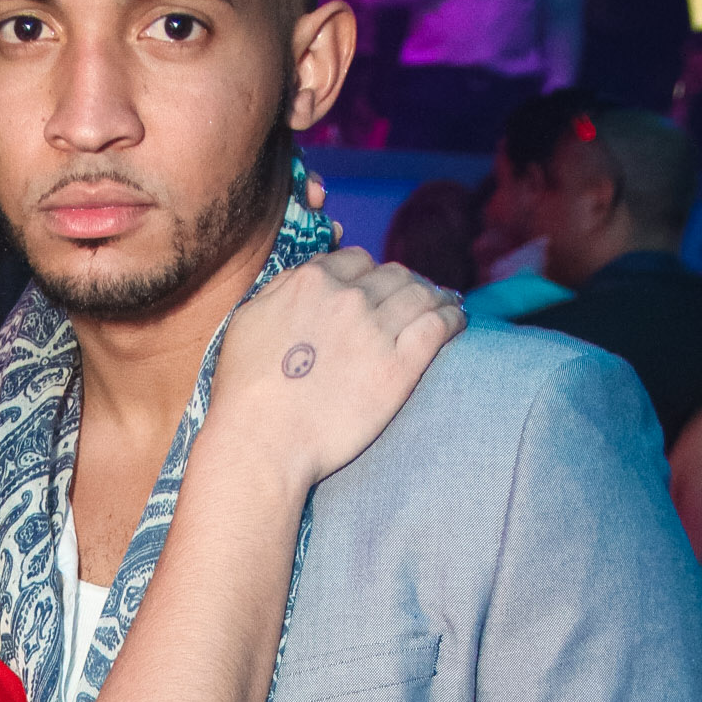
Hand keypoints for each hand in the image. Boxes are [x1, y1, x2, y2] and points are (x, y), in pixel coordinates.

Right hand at [207, 249, 463, 499]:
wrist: (262, 442)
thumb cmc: (243, 392)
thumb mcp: (247, 322)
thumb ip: (278, 290)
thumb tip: (303, 277)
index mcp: (310, 281)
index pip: (355, 259)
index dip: (368, 274)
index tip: (374, 289)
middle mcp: (347, 297)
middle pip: (392, 274)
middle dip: (404, 283)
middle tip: (414, 297)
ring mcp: (376, 329)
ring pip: (421, 294)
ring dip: (435, 295)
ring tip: (444, 303)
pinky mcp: (400, 367)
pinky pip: (438, 326)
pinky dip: (453, 317)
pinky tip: (458, 320)